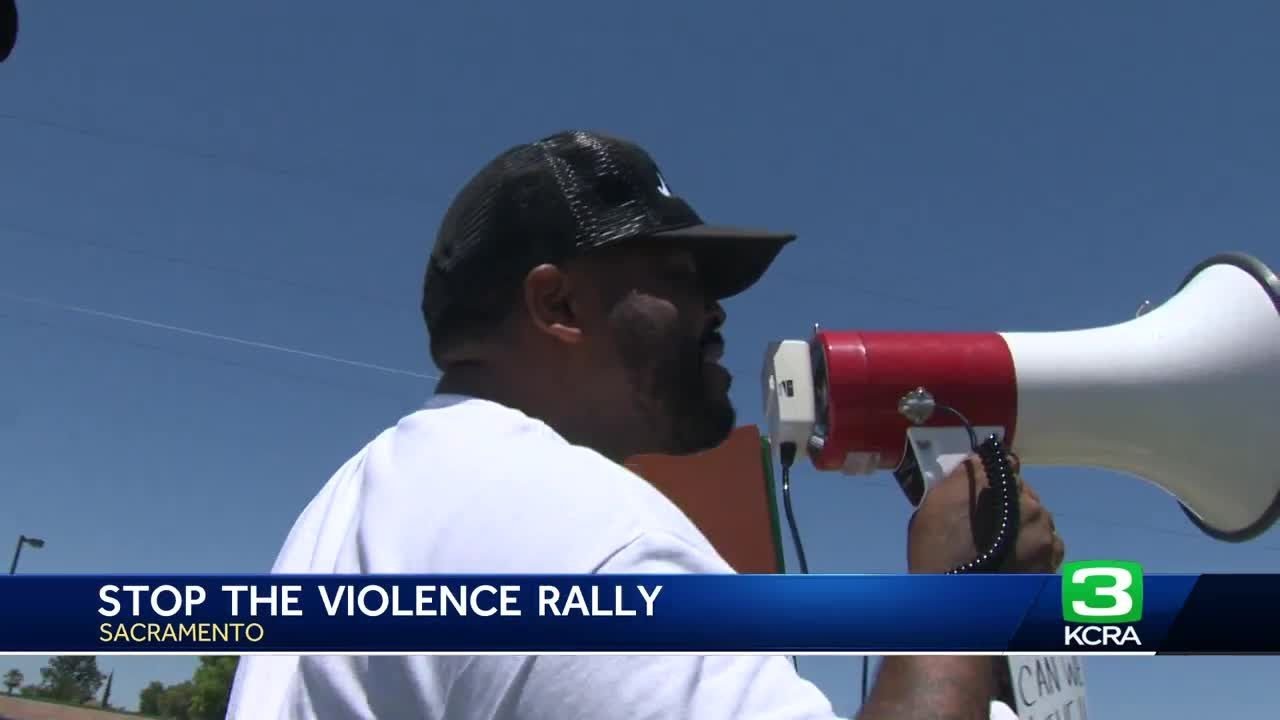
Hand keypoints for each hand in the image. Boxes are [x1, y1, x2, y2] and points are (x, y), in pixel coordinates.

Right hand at [906, 451, 1064, 573]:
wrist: (957, 606)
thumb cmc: (938, 555)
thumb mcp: (933, 506)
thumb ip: (960, 478)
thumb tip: (977, 462)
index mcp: (1002, 485)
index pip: (1007, 464)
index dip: (994, 476)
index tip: (983, 489)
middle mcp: (1031, 505)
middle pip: (1024, 493)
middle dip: (1008, 503)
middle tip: (986, 525)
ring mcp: (1046, 535)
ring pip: (1038, 519)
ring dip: (1024, 527)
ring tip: (1001, 549)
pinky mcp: (1054, 561)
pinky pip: (1048, 544)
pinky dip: (1035, 549)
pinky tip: (1016, 561)